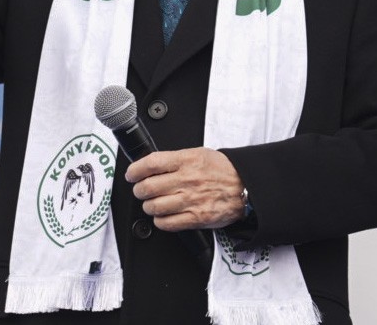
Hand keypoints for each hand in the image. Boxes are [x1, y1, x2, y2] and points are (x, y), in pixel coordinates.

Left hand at [125, 147, 246, 231]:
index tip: (132, 174)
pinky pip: (167, 223)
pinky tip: (162, 215)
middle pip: (148, 187)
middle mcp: (187, 180)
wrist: (245, 187)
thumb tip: (151, 165)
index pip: (151, 163)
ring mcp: (191, 200)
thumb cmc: (222, 170)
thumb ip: (175, 160)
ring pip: (154, 206)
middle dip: (139, 190)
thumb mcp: (198, 154)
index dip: (135, 170)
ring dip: (148, 206)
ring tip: (152, 203)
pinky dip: (159, 220)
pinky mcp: (195, 218)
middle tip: (140, 190)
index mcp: (186, 161)